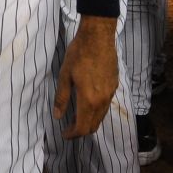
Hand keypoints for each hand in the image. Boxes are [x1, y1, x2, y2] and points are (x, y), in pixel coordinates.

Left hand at [53, 15, 118, 138]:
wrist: (98, 37)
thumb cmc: (78, 54)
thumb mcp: (64, 75)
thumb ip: (61, 98)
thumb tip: (58, 116)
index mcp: (88, 99)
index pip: (82, 127)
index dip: (72, 134)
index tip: (64, 134)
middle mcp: (102, 101)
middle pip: (93, 126)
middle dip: (81, 131)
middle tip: (69, 128)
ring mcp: (110, 94)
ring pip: (101, 117)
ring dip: (89, 121)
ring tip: (76, 117)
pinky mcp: (114, 86)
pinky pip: (106, 106)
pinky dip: (96, 111)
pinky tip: (88, 103)